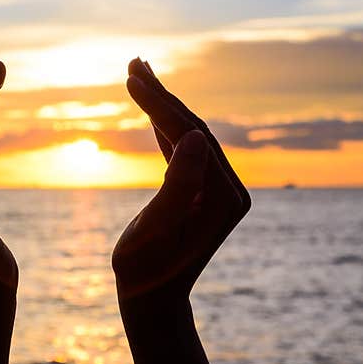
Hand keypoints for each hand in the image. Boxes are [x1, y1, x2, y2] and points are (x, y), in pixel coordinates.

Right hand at [113, 58, 249, 301]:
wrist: (153, 300)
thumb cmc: (147, 270)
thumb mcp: (156, 230)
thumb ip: (177, 184)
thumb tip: (193, 135)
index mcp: (225, 196)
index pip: (191, 136)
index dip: (159, 106)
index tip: (131, 78)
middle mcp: (231, 188)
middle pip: (193, 129)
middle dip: (162, 96)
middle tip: (133, 63)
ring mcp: (219, 189)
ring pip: (188, 135)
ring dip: (162, 105)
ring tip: (137, 73)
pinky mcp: (204, 191)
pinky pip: (184, 151)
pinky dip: (164, 128)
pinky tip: (150, 107)